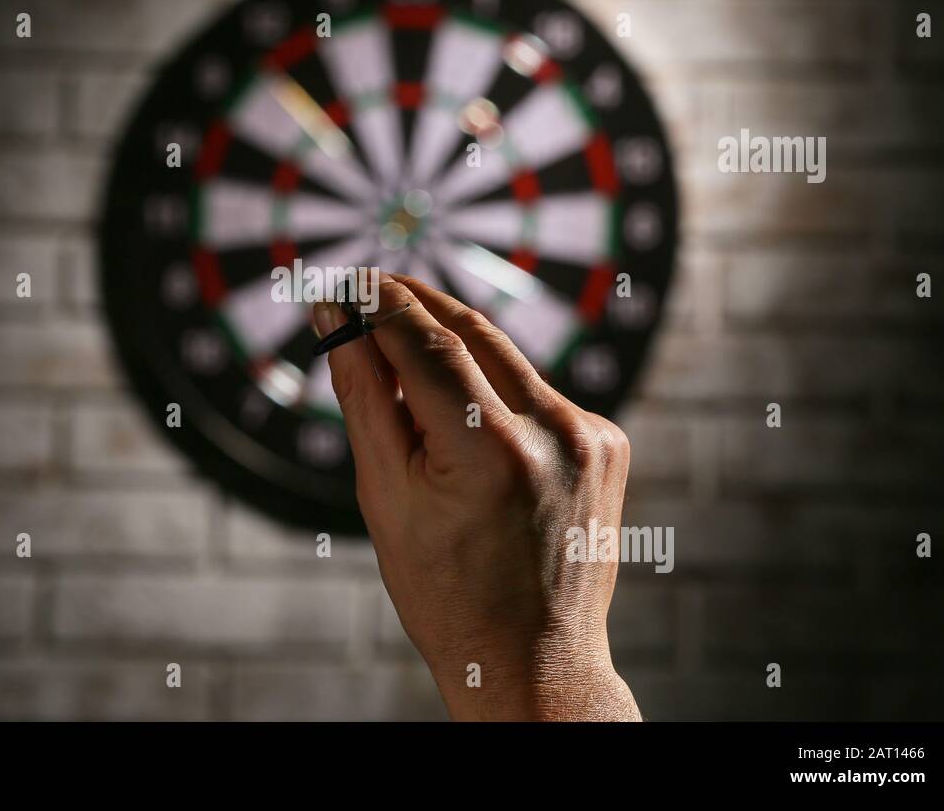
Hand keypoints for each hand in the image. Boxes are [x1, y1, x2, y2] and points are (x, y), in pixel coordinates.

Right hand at [313, 272, 640, 720]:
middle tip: (365, 289)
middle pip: (472, 331)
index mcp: (491, 454)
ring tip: (398, 350)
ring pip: (504, 357)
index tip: (345, 283)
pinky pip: (535, 390)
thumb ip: (365, 396)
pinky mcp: (608, 441)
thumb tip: (336, 319)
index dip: (380, 304)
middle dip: (412, 304)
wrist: (534, 660)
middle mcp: (554, 433)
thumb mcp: (385, 496)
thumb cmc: (446, 592)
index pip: (427, 342)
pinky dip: (492, 386)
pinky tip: (462, 416)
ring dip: (450, 343)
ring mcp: (591, 435)